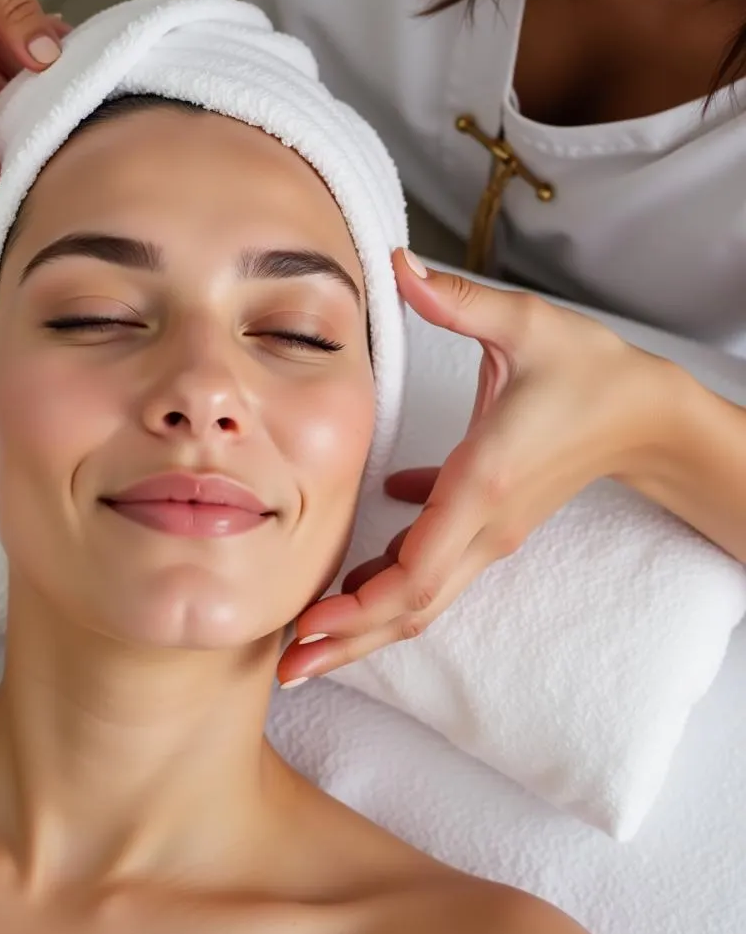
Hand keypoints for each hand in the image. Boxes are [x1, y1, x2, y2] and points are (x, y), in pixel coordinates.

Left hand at [277, 249, 668, 686]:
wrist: (645, 416)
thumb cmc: (589, 372)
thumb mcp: (526, 324)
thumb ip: (458, 302)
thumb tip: (397, 265)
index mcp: (483, 486)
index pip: (418, 571)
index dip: (361, 607)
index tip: (309, 627)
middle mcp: (482, 526)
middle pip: (411, 607)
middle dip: (348, 640)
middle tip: (288, 668)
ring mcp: (486, 535)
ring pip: (419, 599)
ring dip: (361, 623)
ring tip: (306, 643)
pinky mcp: (485, 527)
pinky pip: (429, 570)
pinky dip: (386, 584)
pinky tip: (348, 581)